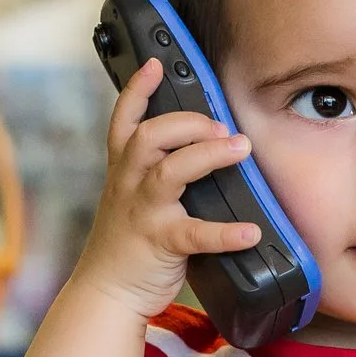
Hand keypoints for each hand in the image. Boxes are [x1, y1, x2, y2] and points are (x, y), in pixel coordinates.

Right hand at [67, 58, 262, 318]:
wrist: (105, 292)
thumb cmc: (127, 241)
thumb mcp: (131, 196)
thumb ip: (156, 169)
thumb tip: (203, 143)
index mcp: (123, 171)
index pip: (124, 121)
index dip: (137, 90)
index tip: (155, 64)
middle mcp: (128, 185)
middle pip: (148, 137)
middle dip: (186, 123)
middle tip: (221, 126)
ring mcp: (142, 213)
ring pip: (169, 173)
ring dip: (207, 155)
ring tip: (240, 148)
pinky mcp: (159, 244)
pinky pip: (195, 235)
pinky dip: (225, 233)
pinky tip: (250, 231)